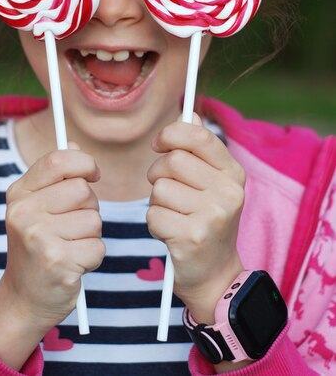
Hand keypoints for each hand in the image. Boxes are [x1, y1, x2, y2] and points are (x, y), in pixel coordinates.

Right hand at [0, 147, 104, 369]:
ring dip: (91, 235)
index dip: (84, 162)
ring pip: (94, 220)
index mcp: (19, 194)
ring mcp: (39, 238)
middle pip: (83, 190)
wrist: (23, 299)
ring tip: (70, 246)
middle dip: (89, 208)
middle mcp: (24, 213)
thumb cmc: (37, 247)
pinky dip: (93, 257)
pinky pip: (98, 247)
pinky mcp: (58, 262)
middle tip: (72, 226)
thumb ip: (55, 176)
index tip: (93, 174)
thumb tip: (75, 146)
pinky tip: (73, 265)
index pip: (58, 159)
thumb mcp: (36, 207)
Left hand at [147, 114, 245, 322]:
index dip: (171, 134)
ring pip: (159, 188)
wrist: (216, 275)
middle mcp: (229, 192)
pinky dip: (154, 223)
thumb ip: (200, 148)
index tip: (159, 144)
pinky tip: (170, 233)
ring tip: (174, 215)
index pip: (198, 136)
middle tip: (167, 190)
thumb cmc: (207, 220)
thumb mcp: (212, 183)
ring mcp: (212, 215)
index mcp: (233, 173)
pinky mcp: (192, 237)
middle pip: (172, 161)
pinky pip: (153, 214)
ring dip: (157, 202)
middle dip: (158, 173)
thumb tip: (190, 113)